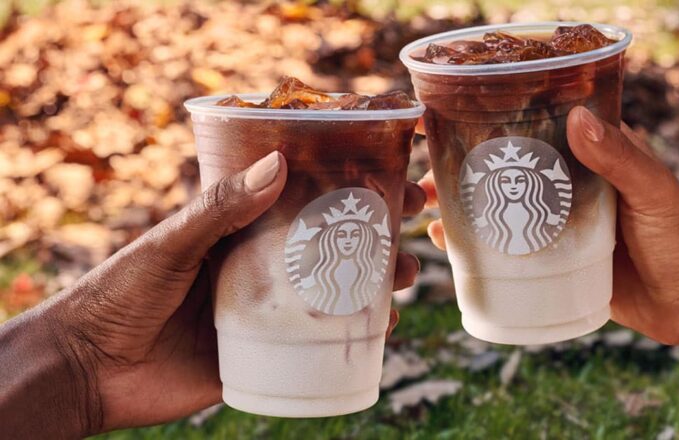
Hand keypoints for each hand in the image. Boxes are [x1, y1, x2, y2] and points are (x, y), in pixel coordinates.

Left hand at [42, 151, 423, 433]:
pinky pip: (318, 343)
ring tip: (404, 275)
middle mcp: (260, 266)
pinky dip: (353, 334)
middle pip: (331, 243)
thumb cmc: (118, 294)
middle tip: (416, 220)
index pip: (304, 198)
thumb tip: (279, 163)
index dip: (348, 182)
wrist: (88, 371)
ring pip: (334, 290)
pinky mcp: (266, 354)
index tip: (391, 169)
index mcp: (239, 230)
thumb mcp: (170, 244)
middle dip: (378, 230)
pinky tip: (380, 328)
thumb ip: (218, 208)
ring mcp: (267, 311)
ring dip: (375, 280)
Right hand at [419, 106, 678, 344]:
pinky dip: (485, 250)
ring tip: (432, 214)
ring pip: (507, 211)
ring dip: (470, 210)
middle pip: (513, 172)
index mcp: (596, 157)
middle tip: (430, 178)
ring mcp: (563, 225)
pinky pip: (516, 252)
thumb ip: (619, 159)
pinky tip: (454, 251)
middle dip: (471, 172)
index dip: (501, 125)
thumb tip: (576, 118)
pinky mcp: (560, 262)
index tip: (459, 126)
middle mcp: (573, 187)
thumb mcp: (654, 193)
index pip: (542, 129)